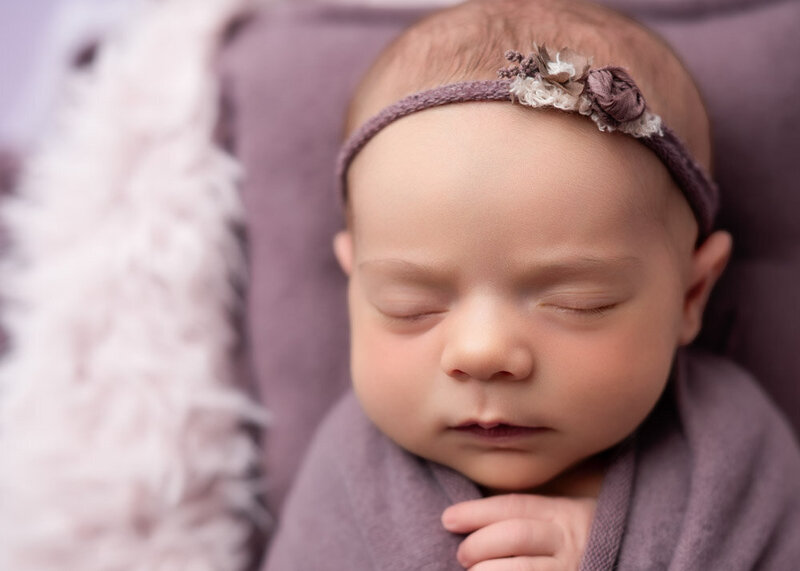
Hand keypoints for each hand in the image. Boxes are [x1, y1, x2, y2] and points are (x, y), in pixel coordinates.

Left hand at [441, 493, 595, 569]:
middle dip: (479, 544)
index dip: (476, 512)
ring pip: (521, 570)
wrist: (630, 562)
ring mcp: (571, 570)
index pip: (513, 507)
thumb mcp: (559, 520)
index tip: (447, 519)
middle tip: (462, 554)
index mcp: (564, 514)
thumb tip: (461, 522)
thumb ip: (523, 518)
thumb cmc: (578, 543)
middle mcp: (570, 542)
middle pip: (515, 535)